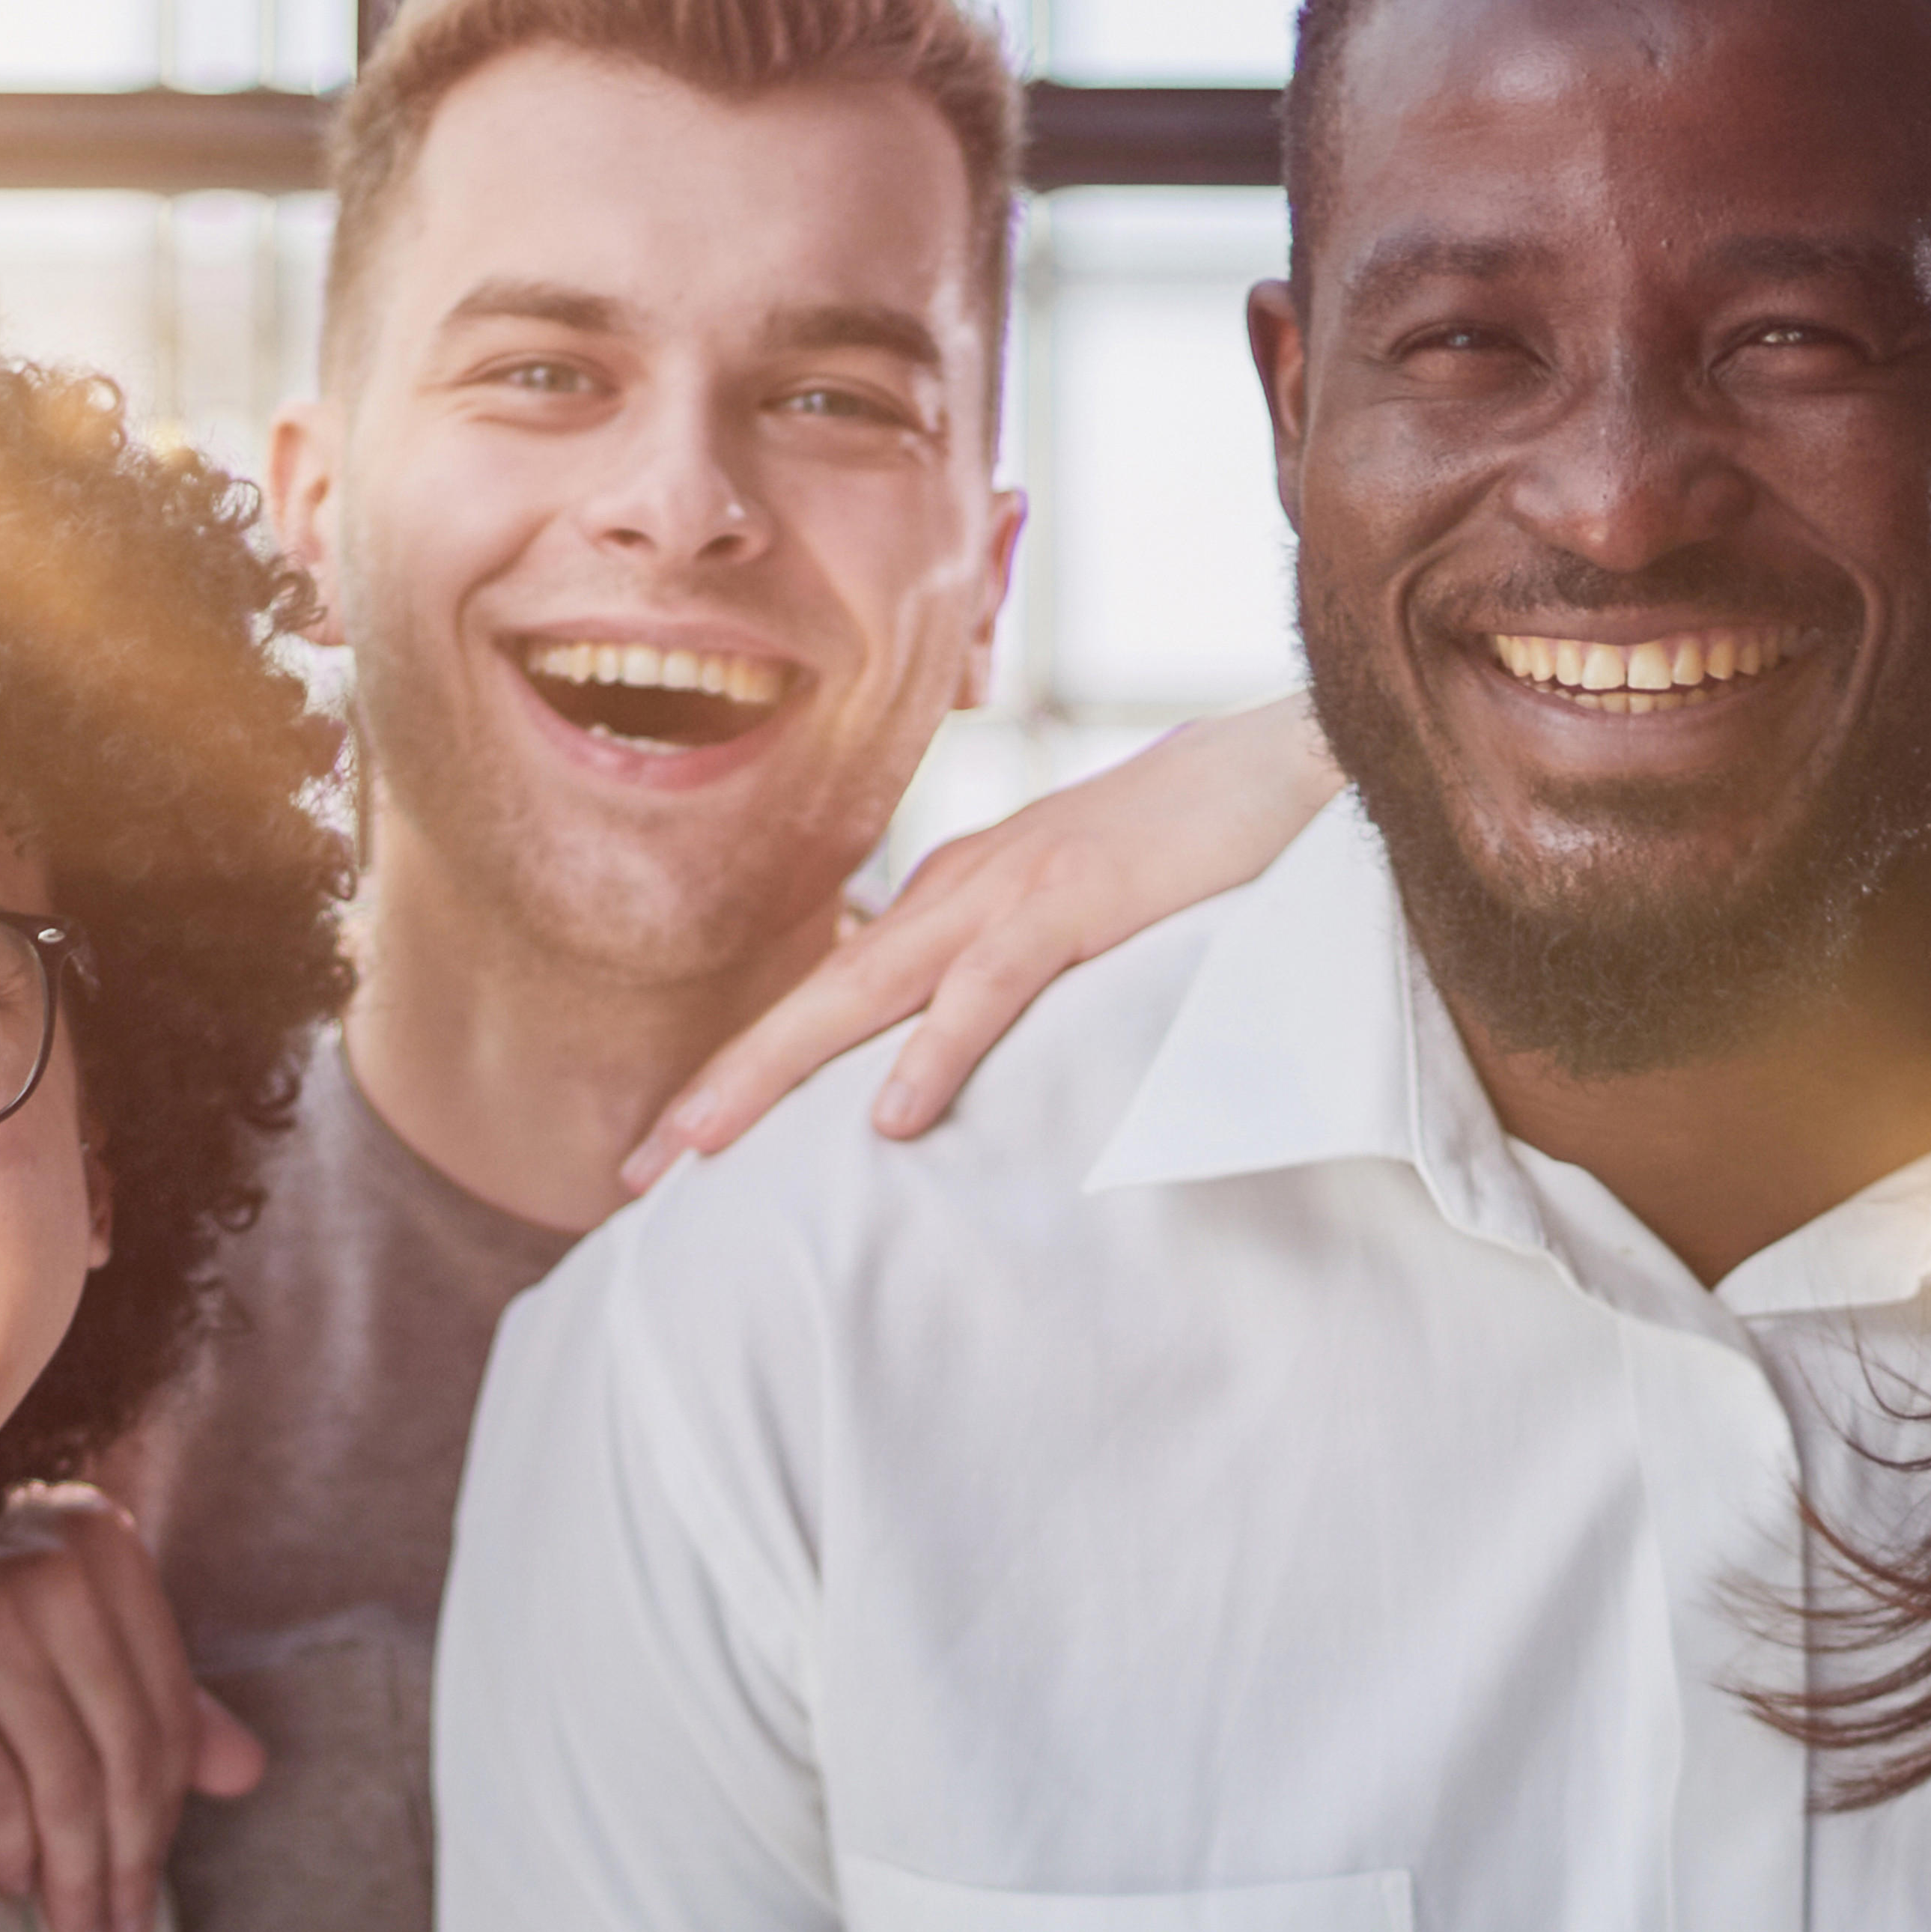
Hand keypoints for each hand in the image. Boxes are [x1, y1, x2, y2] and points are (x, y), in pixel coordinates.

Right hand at [0, 1485, 259, 1931]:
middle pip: (126, 1756)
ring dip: (76, 1880)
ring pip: (66, 1786)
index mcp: (107, 1552)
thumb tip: (248, 1772)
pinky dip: (9, 1850)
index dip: (165, 1816)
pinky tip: (13, 1882)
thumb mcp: (70, 1627)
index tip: (148, 1887)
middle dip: (128, 1865)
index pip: (168, 1713)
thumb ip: (153, 1692)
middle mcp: (57, 1575)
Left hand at [621, 693, 1336, 1190]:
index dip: (747, 1071)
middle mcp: (957, 892)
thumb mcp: (1073, 924)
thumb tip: (948, 1069)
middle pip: (816, 999)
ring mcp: (1013, 891)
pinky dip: (937, 1049)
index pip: (828, 996)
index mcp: (951, 901)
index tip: (672, 1150)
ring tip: (702, 1146)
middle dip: (722, 1083)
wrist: (1291, 764)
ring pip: (868, 992)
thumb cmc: (1189, 853)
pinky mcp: (1080, 900)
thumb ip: (1007, 981)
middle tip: (639, 1167)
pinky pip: (991, 987)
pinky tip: (891, 1117)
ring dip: (778, 1070)